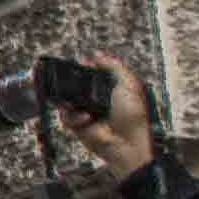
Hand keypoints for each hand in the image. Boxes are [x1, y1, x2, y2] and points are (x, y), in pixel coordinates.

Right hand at [61, 50, 159, 184]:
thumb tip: (97, 56)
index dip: (85, 68)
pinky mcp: (76, 125)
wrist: (126, 142)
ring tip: (81, 106)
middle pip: (74, 84)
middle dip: (70, 82)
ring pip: (66, 99)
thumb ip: (115, 67)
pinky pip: (65, 116)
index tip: (82, 64)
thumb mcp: (129, 85)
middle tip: (69, 81)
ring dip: (72, 102)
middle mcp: (94, 99)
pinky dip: (74, 117)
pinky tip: (86, 119)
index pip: (90, 73)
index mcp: (108, 88)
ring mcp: (84, 111)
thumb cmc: (132, 116)